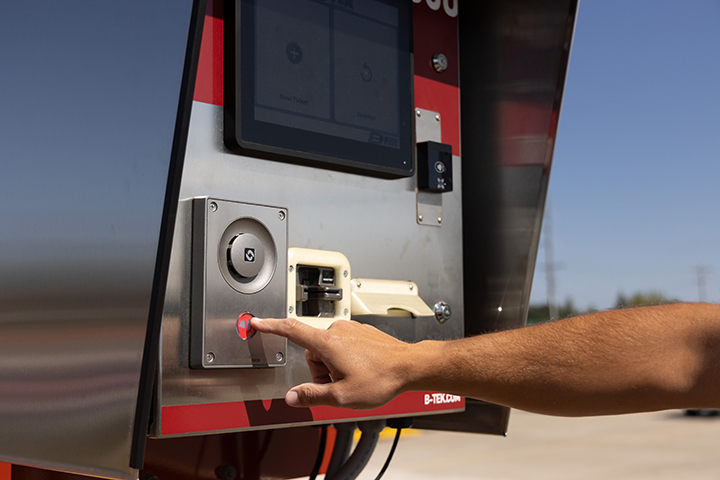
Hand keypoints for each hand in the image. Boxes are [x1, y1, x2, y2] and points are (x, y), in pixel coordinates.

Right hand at [251, 317, 416, 408]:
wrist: (409, 366)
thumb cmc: (381, 378)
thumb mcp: (342, 396)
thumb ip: (312, 395)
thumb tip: (293, 397)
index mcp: (327, 343)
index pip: (291, 330)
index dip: (271, 326)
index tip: (257, 322)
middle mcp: (337, 330)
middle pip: (312, 350)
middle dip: (318, 370)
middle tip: (337, 385)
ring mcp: (351, 330)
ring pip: (328, 349)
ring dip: (333, 366)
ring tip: (352, 379)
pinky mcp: (362, 332)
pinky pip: (343, 346)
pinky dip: (346, 360)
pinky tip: (361, 371)